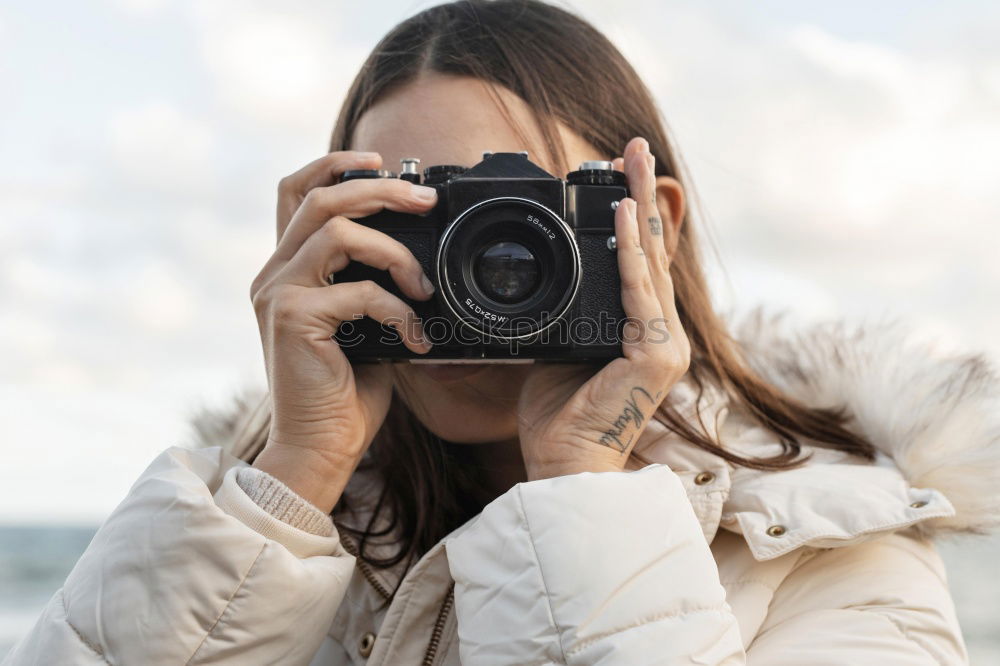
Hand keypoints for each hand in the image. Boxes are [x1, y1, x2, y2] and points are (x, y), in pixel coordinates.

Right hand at [249, 151, 438, 512]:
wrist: (320, 447)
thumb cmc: (345, 390)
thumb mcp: (362, 324)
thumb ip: (370, 284)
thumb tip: (417, 258)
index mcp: (288, 269)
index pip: (295, 192)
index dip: (333, 164)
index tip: (379, 160)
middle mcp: (274, 273)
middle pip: (320, 197)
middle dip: (379, 187)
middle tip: (425, 198)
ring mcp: (278, 294)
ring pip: (337, 232)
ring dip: (395, 251)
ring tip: (425, 286)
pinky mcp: (292, 319)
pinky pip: (358, 291)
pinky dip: (399, 310)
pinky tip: (415, 338)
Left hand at [518, 137, 690, 479]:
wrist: (562, 464)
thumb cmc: (557, 413)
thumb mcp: (555, 347)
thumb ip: (560, 311)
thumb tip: (539, 278)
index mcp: (641, 331)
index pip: (638, 262)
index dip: (630, 216)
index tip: (617, 175)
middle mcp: (662, 333)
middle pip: (650, 250)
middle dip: (641, 193)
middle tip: (634, 146)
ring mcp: (666, 344)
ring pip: (649, 261)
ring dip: (639, 204)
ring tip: (632, 159)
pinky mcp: (658, 356)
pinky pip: (638, 291)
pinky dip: (628, 250)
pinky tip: (623, 212)